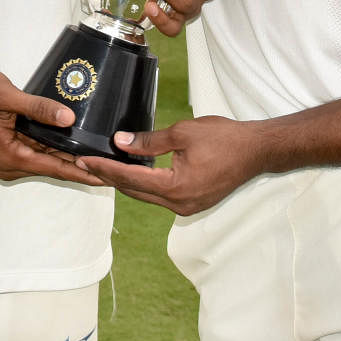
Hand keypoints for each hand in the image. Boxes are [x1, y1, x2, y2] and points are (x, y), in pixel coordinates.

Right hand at [0, 65, 104, 185]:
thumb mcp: (6, 96)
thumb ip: (37, 108)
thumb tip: (68, 118)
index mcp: (10, 156)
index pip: (54, 167)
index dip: (81, 172)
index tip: (105, 176)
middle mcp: (11, 163)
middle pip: (54, 167)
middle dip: (82, 167)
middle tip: (113, 165)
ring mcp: (11, 157)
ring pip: (49, 159)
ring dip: (73, 159)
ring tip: (102, 156)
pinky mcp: (12, 147)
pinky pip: (40, 151)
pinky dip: (59, 149)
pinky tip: (78, 145)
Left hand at [77, 115, 259, 214]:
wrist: (256, 150)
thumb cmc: (223, 138)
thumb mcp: (183, 133)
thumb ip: (150, 141)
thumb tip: (120, 143)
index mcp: (174, 188)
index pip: (130, 179)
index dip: (105, 168)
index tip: (84, 160)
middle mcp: (178, 205)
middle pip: (135, 192)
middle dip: (109, 177)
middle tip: (85, 163)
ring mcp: (187, 207)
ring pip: (147, 196)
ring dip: (126, 182)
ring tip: (103, 167)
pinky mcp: (193, 203)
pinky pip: (161, 196)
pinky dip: (144, 184)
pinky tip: (134, 172)